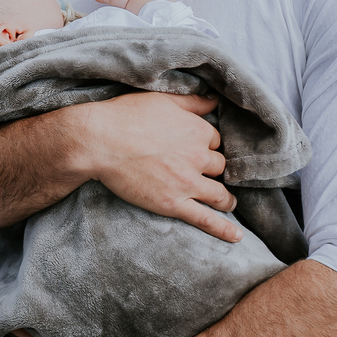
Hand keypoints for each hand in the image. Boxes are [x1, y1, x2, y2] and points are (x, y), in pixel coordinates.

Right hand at [76, 90, 240, 241]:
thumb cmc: (126, 116)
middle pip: (219, 167)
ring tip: (228, 203)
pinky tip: (236, 236)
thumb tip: (215, 100)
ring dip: (226, 199)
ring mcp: (188, 183)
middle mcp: (199, 157)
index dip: (207, 146)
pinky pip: (205, 219)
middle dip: (214, 171)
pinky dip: (224, 229)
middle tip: (206, 175)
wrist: (100, 141)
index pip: (215, 141)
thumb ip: (193, 102)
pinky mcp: (173, 203)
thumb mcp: (163, 100)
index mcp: (198, 131)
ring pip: (219, 194)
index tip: (199, 150)